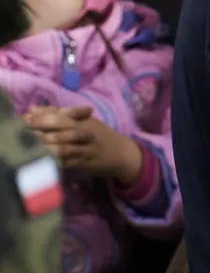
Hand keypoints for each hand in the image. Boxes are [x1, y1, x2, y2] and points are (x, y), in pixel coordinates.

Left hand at [24, 105, 143, 185]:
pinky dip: (55, 162)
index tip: (24, 119)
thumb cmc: (99, 136)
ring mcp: (86, 148)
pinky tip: (43, 161)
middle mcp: (85, 132)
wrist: (122, 153)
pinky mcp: (86, 163)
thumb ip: (58, 115)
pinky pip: (68, 163)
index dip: (42, 116)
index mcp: (83, 120)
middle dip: (42, 128)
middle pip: (62, 126)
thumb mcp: (84, 121)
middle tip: (23, 132)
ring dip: (46, 146)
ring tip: (30, 147)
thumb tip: (32, 109)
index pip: (61, 114)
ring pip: (64, 146)